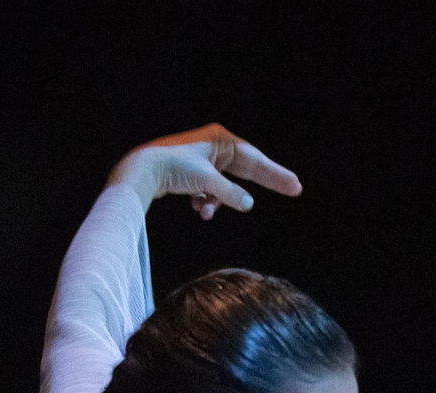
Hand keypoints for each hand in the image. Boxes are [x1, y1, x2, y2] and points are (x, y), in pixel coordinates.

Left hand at [108, 123, 302, 218]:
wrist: (140, 170)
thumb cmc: (172, 168)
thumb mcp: (207, 181)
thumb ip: (230, 194)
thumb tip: (248, 204)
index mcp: (220, 140)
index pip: (256, 160)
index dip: (276, 175)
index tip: (295, 186)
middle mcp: (214, 146)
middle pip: (246, 169)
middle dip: (261, 185)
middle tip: (293, 191)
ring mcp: (203, 160)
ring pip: (224, 185)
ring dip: (218, 201)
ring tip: (205, 211)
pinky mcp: (191, 173)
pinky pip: (209, 189)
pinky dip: (206, 200)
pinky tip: (197, 208)